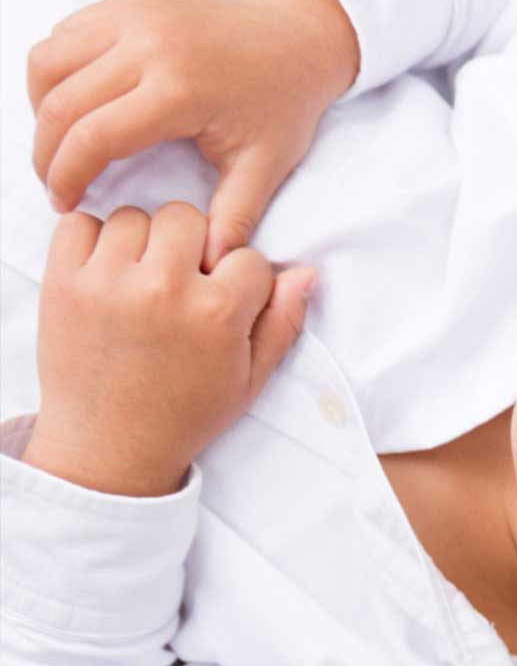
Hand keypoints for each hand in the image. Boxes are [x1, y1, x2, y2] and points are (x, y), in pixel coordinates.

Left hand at [22, 204, 313, 496]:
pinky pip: (76, 224)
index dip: (239, 277)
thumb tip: (304, 272)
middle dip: (190, 246)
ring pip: (133, 217)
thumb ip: (282, 323)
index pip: (246, 255)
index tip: (222, 300)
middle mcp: (164, 289)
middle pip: (187, 218)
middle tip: (180, 281)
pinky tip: (104, 269)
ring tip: (140, 278)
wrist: (109, 448)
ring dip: (141, 241)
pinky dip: (89, 238)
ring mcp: (108, 283)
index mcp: (217, 312)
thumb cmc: (183, 414)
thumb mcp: (249, 379)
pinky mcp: (64, 284)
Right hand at [26, 0, 357, 271]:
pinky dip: (55, 70)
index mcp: (180, 88)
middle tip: (56, 182)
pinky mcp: (127, 0)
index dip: (66, 177)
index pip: (92, 137)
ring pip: (47, 63)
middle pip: (59, 104)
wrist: (298, 35)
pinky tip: (77, 103)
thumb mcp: (267, 163)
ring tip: (64, 143)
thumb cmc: (283, 102)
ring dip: (42, 107)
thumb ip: (235, 215)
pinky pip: (63, 34)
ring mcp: (133, 14)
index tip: (66, 203)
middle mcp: (149, 44)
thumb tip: (211, 265)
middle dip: (46, 152)